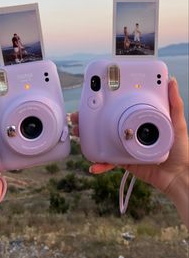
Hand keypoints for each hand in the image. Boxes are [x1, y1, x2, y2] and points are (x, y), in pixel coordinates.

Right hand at [71, 78, 188, 194]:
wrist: (178, 177)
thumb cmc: (181, 150)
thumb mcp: (178, 124)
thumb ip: (175, 103)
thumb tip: (171, 81)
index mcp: (142, 120)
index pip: (121, 108)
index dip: (106, 102)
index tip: (94, 95)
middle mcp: (132, 131)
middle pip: (107, 123)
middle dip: (90, 118)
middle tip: (79, 115)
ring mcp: (127, 146)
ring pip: (104, 140)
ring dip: (89, 137)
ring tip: (79, 132)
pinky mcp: (126, 160)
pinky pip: (110, 161)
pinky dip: (101, 164)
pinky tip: (93, 165)